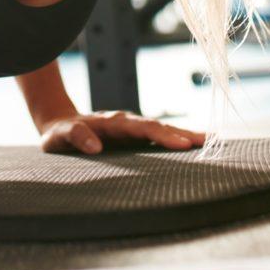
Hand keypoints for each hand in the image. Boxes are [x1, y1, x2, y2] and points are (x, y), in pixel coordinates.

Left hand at [39, 111, 205, 153]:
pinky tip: (193, 147)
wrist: (60, 125)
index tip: (182, 144)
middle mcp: (126, 124)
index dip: (162, 135)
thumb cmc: (59, 134)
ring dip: (184, 136)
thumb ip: (75, 137)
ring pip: (162, 131)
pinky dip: (175, 140)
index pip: (142, 128)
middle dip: (182, 134)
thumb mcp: (59, 136)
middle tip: (207, 142)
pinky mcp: (133, 139)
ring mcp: (132, 131)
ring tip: (210, 142)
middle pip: (158, 127)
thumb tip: (95, 146)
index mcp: (112, 123)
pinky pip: (157, 138)